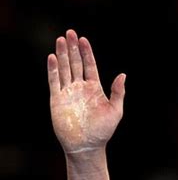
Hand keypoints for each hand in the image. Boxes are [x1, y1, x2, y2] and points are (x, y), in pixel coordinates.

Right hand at [47, 29, 125, 153]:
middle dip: (72, 48)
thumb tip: (123, 75)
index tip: (83, 39)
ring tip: (60, 39)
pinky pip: (54, 81)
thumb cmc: (103, 131)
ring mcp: (68, 92)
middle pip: (75, 63)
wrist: (87, 146)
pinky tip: (52, 57)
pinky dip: (53, 69)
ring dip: (62, 54)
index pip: (89, 65)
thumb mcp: (115, 111)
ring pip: (64, 69)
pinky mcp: (57, 99)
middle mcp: (80, 87)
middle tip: (70, 33)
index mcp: (94, 88)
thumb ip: (118, 93)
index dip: (86, 52)